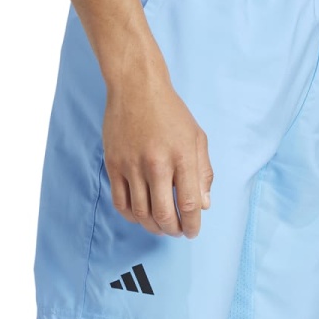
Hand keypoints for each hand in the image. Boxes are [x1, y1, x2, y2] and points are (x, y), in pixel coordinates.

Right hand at [102, 66, 212, 238]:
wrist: (136, 87)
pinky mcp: (114, 165)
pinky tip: (141, 216)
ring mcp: (132, 165)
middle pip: (164, 214)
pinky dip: (132, 216)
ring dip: (153, 226)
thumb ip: (203, 172)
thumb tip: (204, 205)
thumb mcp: (197, 137)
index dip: (192, 224)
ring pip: (141, 212)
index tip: (192, 231)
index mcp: (182, 156)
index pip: (189, 203)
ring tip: (161, 226)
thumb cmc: (170, 112)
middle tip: (177, 231)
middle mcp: (156, 163)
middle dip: (173, 230)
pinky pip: (120, 202)